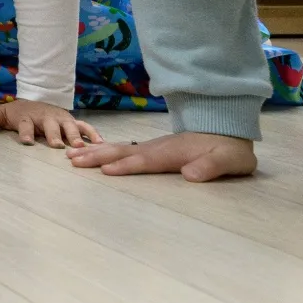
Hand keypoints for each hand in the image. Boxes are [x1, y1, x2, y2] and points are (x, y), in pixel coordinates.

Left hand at [0, 98, 102, 147]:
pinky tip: (100, 143)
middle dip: (54, 135)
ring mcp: (61, 119)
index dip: (26, 132)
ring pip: (70, 126)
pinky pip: (85, 127)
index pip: (25, 124)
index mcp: (28, 117)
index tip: (26, 142)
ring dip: (75, 136)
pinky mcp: (72, 121)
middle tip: (57, 146)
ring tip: (80, 146)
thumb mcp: (2, 114)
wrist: (36, 100)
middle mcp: (46, 118)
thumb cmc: (18, 113)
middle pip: (50, 126)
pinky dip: (92, 133)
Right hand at [65, 130, 253, 180]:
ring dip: (96, 152)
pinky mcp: (151, 148)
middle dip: (98, 156)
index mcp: (173, 153)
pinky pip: (123, 149)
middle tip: (73, 159)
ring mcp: (152, 146)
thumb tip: (190, 176)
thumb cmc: (229, 149)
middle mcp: (157, 148)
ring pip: (119, 149)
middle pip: (124, 152)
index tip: (105, 170)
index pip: (146, 161)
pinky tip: (92, 153)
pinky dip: (105, 151)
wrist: (227, 127)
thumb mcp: (230, 160)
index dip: (127, 166)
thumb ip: (211, 167)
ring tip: (72, 155)